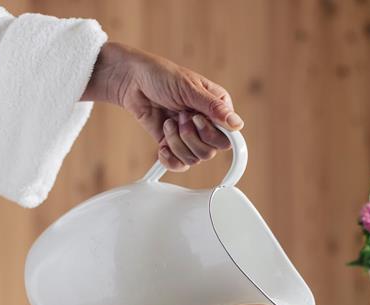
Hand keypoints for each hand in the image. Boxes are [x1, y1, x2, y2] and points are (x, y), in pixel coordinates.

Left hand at [82, 42, 243, 170]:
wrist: (131, 81)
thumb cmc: (161, 76)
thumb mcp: (189, 88)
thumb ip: (214, 108)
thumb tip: (237, 124)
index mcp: (217, 108)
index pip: (228, 137)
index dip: (212, 134)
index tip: (197, 121)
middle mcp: (206, 124)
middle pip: (210, 151)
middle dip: (190, 136)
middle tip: (179, 117)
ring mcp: (190, 136)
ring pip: (194, 158)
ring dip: (176, 142)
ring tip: (168, 122)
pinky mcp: (173, 144)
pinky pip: (180, 164)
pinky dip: (170, 158)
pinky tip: (163, 145)